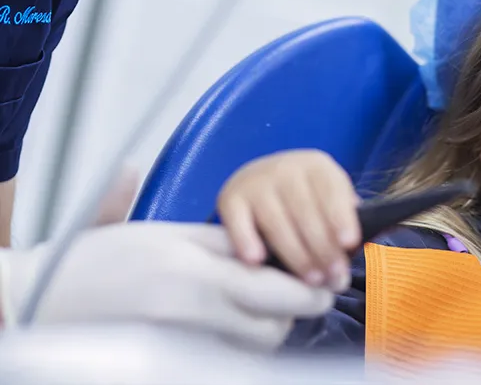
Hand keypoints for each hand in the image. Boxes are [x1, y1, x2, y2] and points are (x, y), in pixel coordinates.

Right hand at [0, 222, 332, 349]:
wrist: (43, 300)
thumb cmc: (100, 260)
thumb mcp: (163, 233)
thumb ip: (219, 239)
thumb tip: (265, 243)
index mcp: (191, 273)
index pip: (271, 289)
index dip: (306, 290)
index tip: (323, 284)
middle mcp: (190, 315)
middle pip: (270, 329)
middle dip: (289, 312)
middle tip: (289, 291)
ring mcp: (179, 347)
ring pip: (250, 349)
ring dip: (264, 330)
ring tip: (253, 306)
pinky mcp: (170, 363)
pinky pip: (222, 359)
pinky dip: (235, 344)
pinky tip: (224, 324)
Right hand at [217, 150, 360, 292]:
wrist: (261, 180)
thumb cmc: (306, 198)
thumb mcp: (329, 197)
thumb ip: (344, 218)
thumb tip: (355, 248)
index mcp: (316, 165)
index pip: (331, 189)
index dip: (340, 216)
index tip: (349, 243)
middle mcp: (285, 167)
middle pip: (305, 209)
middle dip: (322, 247)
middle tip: (332, 278)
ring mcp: (255, 181)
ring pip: (276, 221)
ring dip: (295, 254)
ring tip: (310, 280)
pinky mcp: (230, 198)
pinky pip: (238, 222)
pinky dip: (246, 241)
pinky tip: (257, 261)